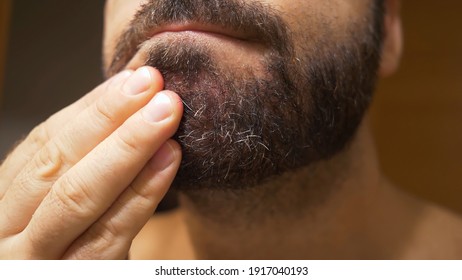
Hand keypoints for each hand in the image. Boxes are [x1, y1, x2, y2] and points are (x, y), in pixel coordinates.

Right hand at [0, 66, 182, 258]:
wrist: (65, 277)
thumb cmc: (64, 251)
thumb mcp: (58, 210)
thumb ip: (79, 168)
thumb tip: (124, 111)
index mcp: (4, 204)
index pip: (43, 144)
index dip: (90, 109)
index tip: (133, 80)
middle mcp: (6, 232)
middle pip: (56, 163)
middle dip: (108, 119)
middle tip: (154, 85)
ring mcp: (36, 261)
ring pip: (77, 196)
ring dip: (128, 149)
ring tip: (167, 114)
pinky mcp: (77, 279)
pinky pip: (108, 235)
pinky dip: (141, 194)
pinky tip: (168, 161)